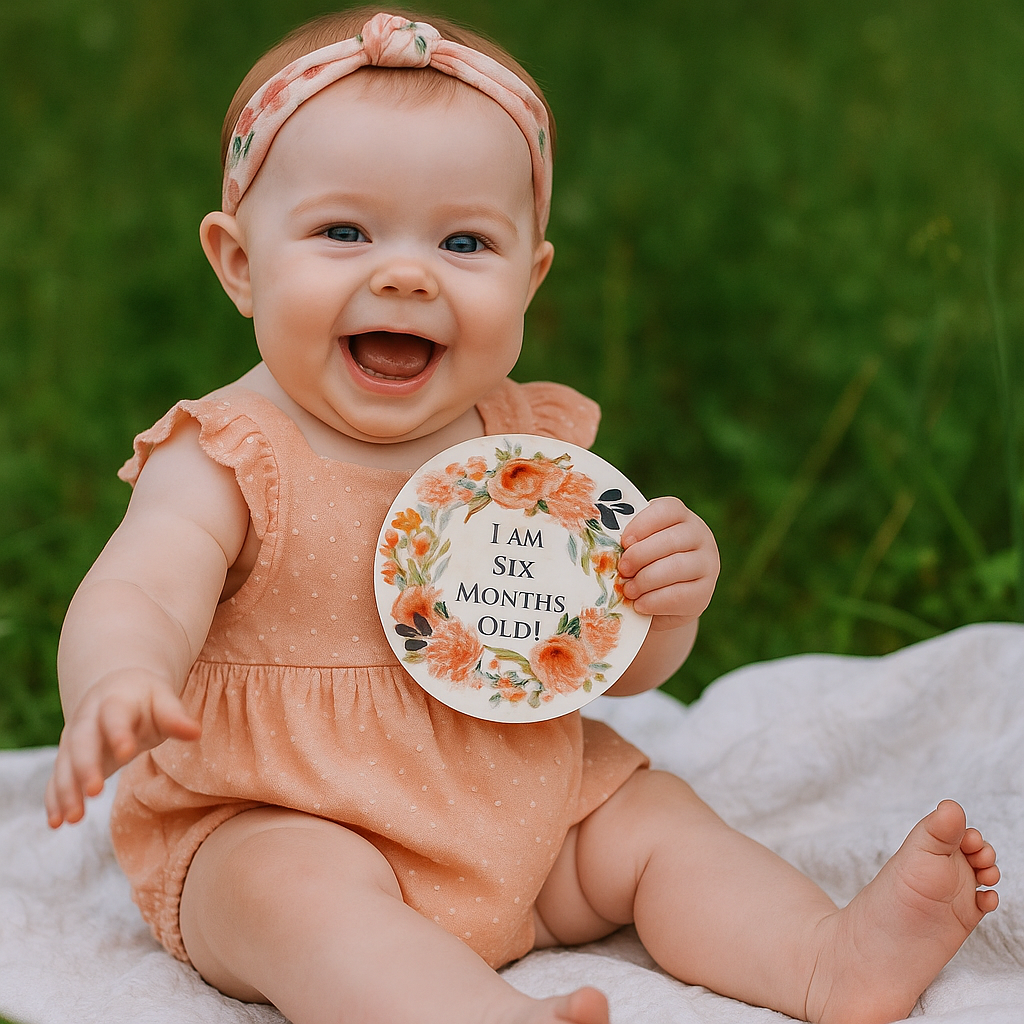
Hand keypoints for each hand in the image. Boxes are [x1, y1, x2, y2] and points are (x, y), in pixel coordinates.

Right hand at [44, 670, 199, 827]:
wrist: (117, 687)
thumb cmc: (146, 699)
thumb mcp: (163, 700)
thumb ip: (174, 717)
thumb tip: (196, 733)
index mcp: (114, 700)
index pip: (114, 715)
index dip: (119, 733)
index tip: (126, 753)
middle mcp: (87, 719)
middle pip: (82, 742)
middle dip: (86, 767)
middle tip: (95, 792)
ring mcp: (73, 739)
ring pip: (65, 764)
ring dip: (67, 791)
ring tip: (72, 819)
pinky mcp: (67, 758)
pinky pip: (57, 778)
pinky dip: (54, 799)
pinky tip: (56, 823)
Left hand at [617, 496, 718, 631]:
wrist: (662, 600)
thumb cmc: (642, 564)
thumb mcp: (637, 546)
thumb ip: (628, 542)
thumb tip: (605, 547)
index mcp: (680, 516)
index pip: (667, 511)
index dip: (643, 524)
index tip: (624, 542)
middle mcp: (700, 535)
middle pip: (672, 540)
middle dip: (641, 555)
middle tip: (622, 568)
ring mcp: (707, 563)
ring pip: (676, 567)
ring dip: (646, 580)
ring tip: (628, 590)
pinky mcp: (704, 592)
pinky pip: (679, 595)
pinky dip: (654, 601)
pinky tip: (639, 604)